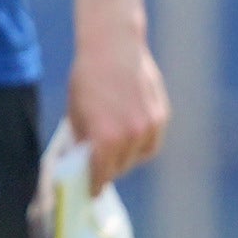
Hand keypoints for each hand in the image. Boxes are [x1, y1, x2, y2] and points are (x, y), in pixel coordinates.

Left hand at [66, 33, 168, 182]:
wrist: (112, 46)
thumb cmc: (87, 77)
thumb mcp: (76, 113)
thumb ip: (83, 141)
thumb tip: (84, 162)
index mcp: (105, 139)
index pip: (101, 175)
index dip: (94, 185)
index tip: (92, 192)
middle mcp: (130, 136)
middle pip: (120, 168)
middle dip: (108, 170)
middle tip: (99, 168)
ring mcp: (149, 126)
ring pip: (139, 157)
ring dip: (127, 158)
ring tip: (114, 150)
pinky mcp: (161, 116)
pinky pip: (152, 142)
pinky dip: (142, 144)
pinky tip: (131, 137)